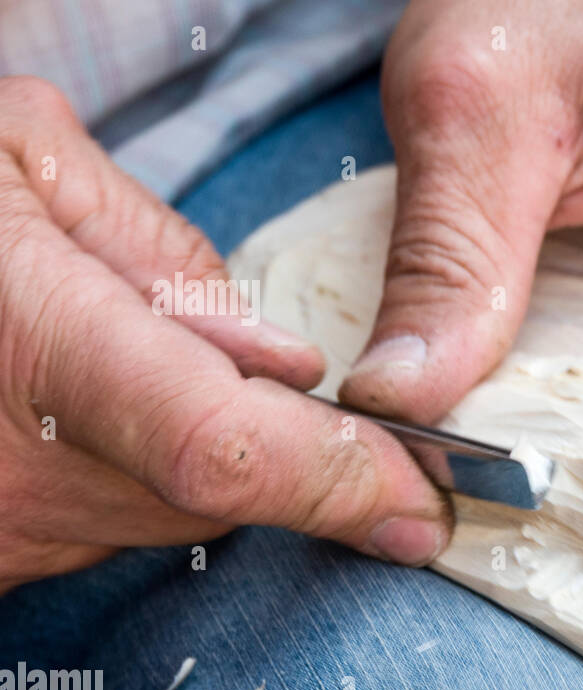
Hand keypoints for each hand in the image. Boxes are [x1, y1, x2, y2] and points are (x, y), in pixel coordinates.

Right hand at [0, 77, 450, 591]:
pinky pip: (106, 524)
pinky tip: (104, 408)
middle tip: (314, 399)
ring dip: (214, 455)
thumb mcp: (14, 153)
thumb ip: (162, 256)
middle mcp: (10, 470)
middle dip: (291, 452)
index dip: (339, 482)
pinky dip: (144, 473)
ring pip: (171, 513)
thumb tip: (281, 359)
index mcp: (29, 343)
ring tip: (157, 364)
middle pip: (220, 490)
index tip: (422, 503)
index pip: (227, 450)